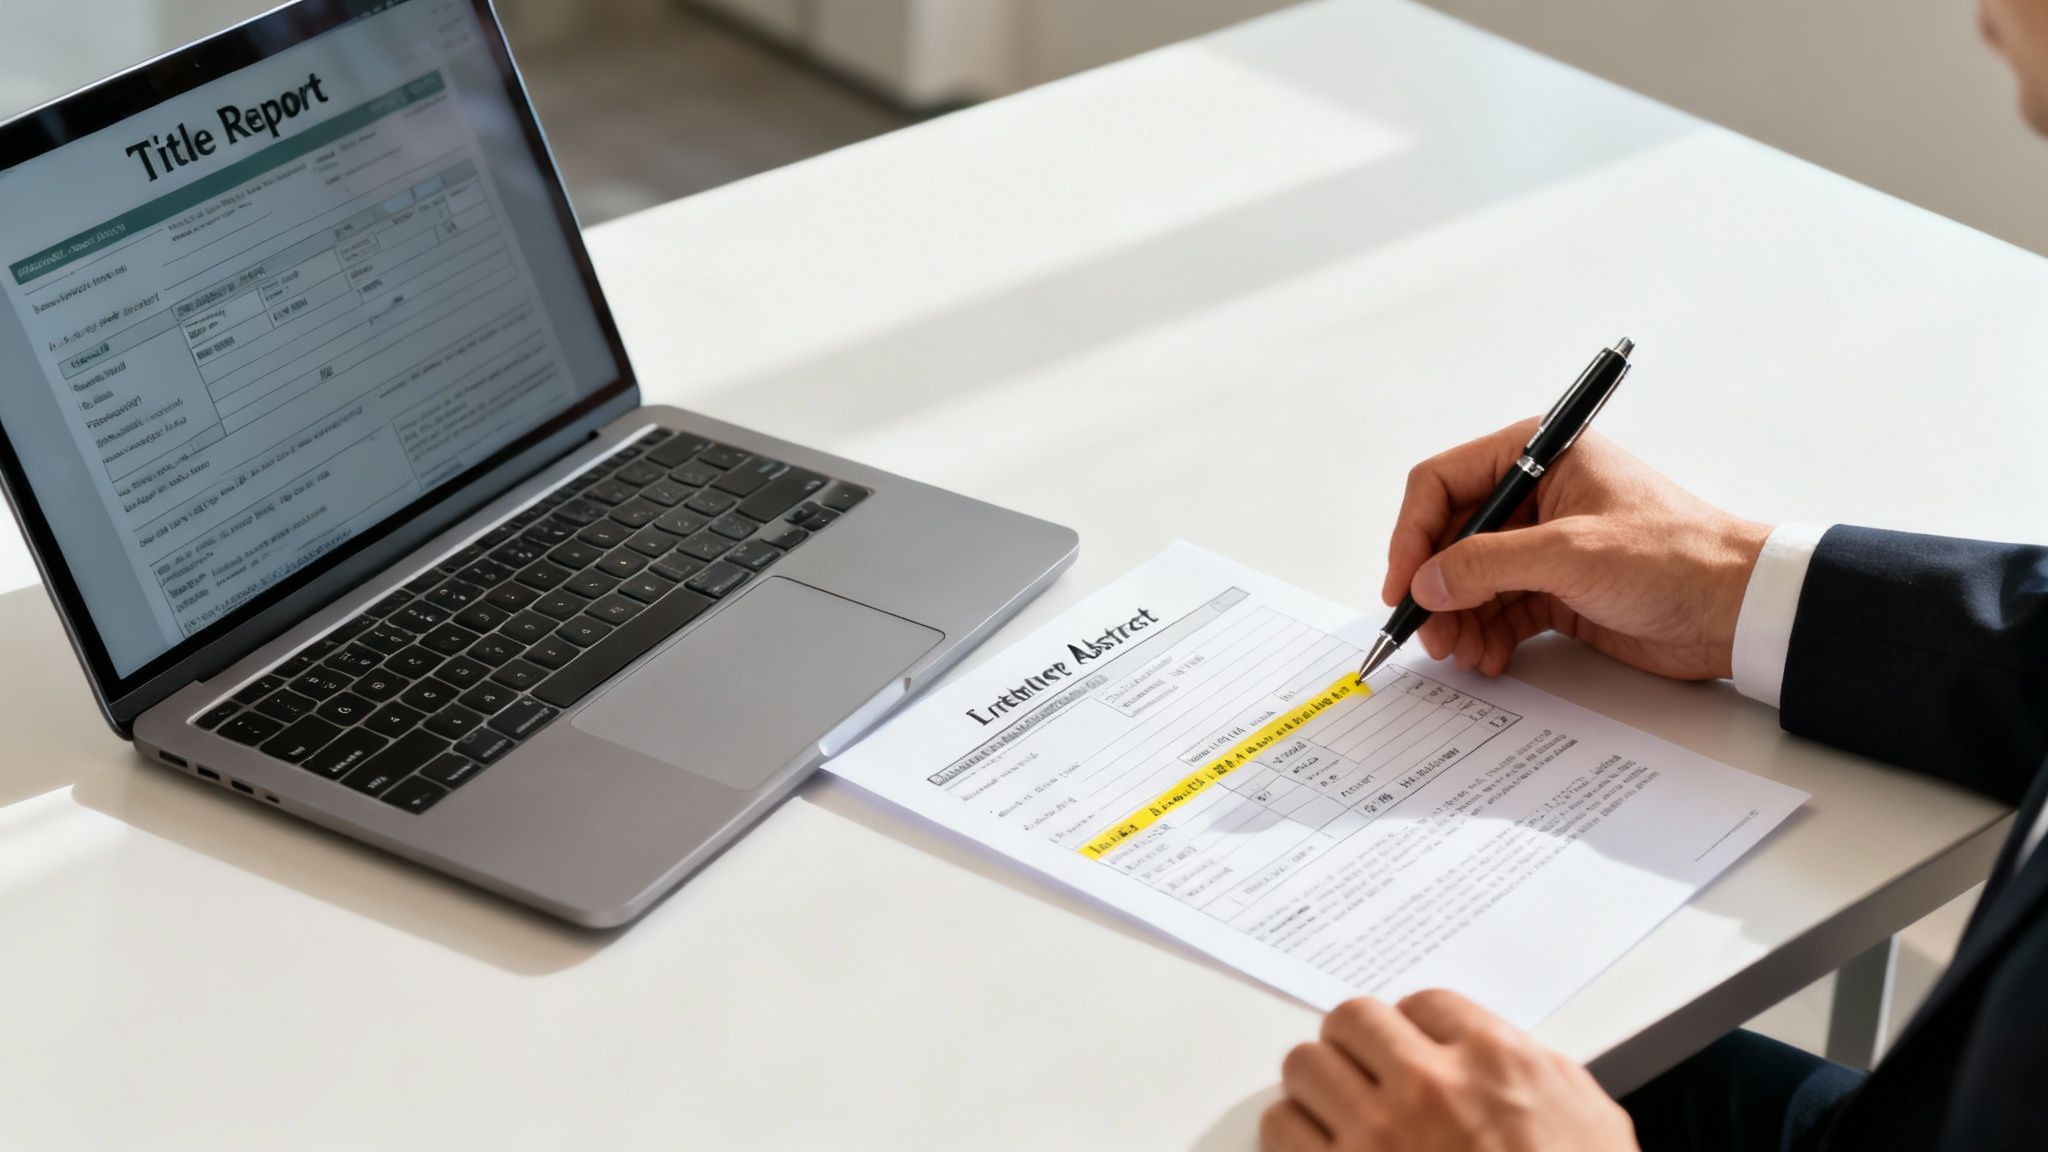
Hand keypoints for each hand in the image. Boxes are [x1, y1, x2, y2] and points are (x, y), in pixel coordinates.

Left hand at [1262, 991, 1637, 1151]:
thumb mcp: (1592, 1126)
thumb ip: (1539, 1077)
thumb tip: (1502, 1060)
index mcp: (1496, 1063)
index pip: (1424, 1004)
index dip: (1417, 1030)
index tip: (1414, 1050)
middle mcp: (1431, 1088)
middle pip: (1352, 1019)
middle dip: (1358, 1045)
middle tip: (1367, 1072)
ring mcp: (1378, 1137)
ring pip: (1305, 1065)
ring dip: (1319, 1087)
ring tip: (1338, 1110)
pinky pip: (1281, 1128)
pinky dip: (1293, 1135)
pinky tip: (1320, 1148)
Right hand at [1383, 419, 1769, 680]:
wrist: (1739, 610)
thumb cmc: (1677, 557)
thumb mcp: (1571, 553)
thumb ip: (1487, 565)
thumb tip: (1425, 583)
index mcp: (1539, 457)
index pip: (1443, 484)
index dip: (1413, 534)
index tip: (1402, 585)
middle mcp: (1535, 497)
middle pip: (1451, 538)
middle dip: (1434, 588)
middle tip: (1428, 633)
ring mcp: (1544, 546)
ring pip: (1470, 581)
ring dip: (1458, 619)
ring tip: (1460, 653)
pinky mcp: (1557, 590)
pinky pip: (1499, 610)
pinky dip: (1485, 635)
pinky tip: (1487, 657)